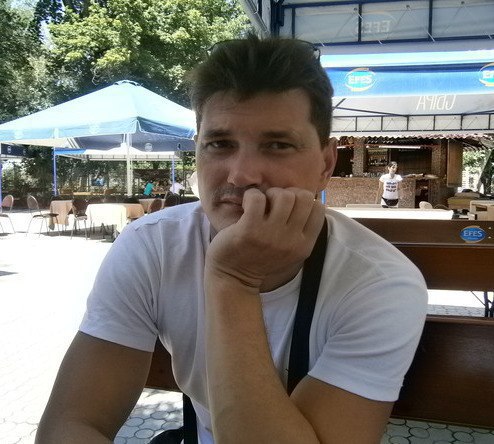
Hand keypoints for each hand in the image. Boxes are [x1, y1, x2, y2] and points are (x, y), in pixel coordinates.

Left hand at [206, 187, 324, 289]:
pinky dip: (251, 196)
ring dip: (271, 194)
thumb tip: (304, 198)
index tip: (289, 206)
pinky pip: (257, 198)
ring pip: (284, 196)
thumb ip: (300, 230)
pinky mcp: (249, 230)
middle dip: (288, 193)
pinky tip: (247, 205)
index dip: (303, 200)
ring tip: (261, 204)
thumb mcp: (289, 250)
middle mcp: (291, 241)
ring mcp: (271, 235)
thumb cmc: (260, 258)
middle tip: (274, 203)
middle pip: (303, 197)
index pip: (319, 208)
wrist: (233, 279)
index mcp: (304, 245)